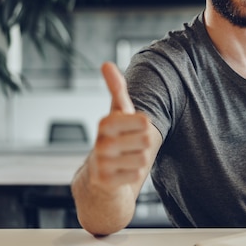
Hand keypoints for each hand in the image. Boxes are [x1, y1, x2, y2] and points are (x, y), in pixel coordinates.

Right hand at [85, 62, 156, 193]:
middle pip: (147, 140)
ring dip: (139, 159)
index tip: (133, 128)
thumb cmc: (114, 137)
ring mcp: (102, 164)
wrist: (98, 175)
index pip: (144, 121)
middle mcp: (101, 143)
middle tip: (130, 145)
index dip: (144, 125)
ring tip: (126, 158)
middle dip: (144, 143)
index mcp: (105, 123)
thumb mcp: (117, 112)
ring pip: (143, 159)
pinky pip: (137, 175)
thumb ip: (116, 89)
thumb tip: (106, 63)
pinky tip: (122, 171)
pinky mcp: (105, 182)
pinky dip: (134, 173)